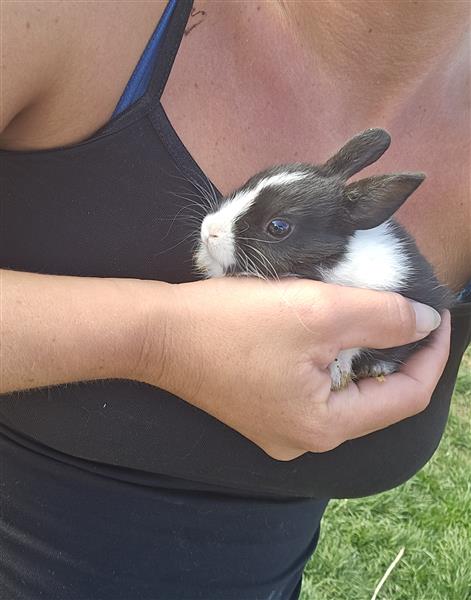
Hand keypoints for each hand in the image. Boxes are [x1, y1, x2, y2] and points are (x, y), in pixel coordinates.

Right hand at [136, 277, 449, 460]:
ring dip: (358, 351)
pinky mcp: (260, 410)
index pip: (404, 397)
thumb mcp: (316, 310)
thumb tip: (425, 321)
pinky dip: (327, 358)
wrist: (155, 333)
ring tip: (361, 313)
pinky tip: (321, 330)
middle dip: (393, 352)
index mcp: (321, 427)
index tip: (437, 317)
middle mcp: (302, 439)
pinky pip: (312, 387)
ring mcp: (278, 428)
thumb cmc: (229, 323)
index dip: (430, 355)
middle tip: (398, 310)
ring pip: (342, 389)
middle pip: (372, 396)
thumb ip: (381, 315)